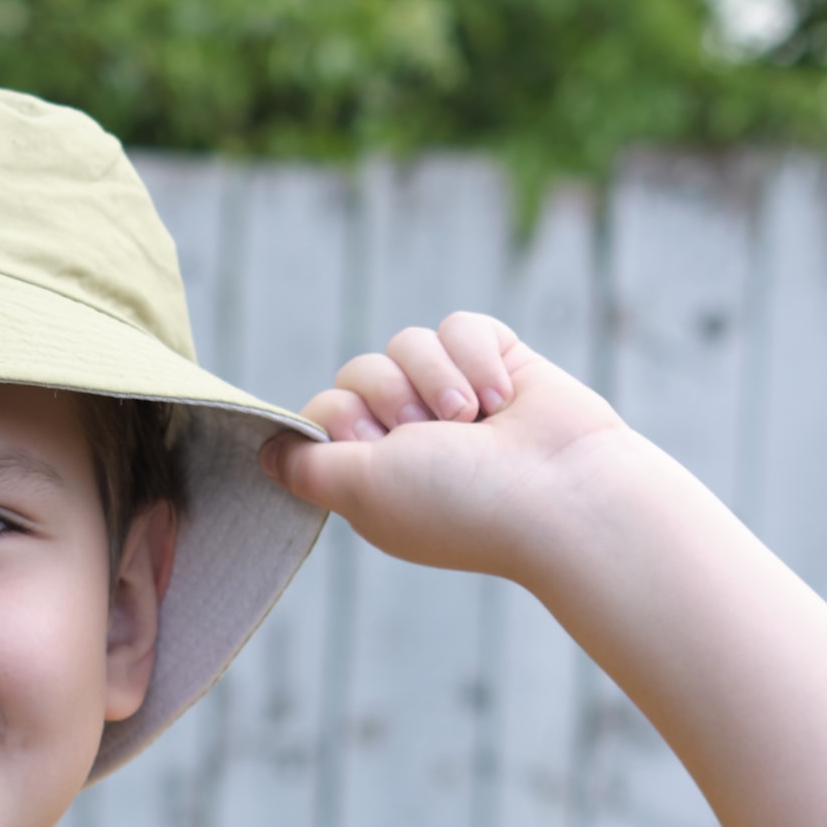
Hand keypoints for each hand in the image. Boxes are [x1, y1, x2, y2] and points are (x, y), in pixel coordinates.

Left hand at [269, 311, 627, 575]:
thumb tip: (263, 454)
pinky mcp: (500, 363)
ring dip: (437, 379)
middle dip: (391, 395)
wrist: (564, 492)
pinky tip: (505, 397)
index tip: (376, 445)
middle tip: (433, 434)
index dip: (342, 418)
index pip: (323, 412)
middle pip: (359, 369)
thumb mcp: (362, 491)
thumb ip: (307, 468)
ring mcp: (457, 398)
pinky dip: (478, 358)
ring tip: (474, 419)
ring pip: (408, 342)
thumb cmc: (462, 502)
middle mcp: (414, 436)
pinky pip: (459, 325)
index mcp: (376, 475)